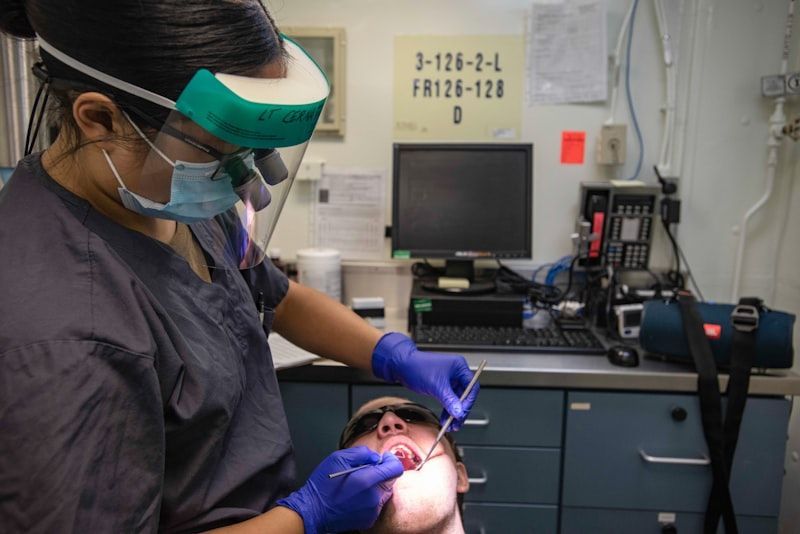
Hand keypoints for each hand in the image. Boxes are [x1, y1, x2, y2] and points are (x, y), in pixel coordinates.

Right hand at [276, 446, 402, 533]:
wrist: (313, 511)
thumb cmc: (323, 485)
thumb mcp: (337, 458)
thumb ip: (361, 453)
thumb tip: (375, 457)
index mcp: (367, 480)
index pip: (395, 468)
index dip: (391, 460)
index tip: (383, 458)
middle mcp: (374, 497)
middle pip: (390, 480)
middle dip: (381, 473)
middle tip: (364, 471)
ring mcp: (372, 510)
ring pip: (384, 493)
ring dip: (375, 486)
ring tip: (357, 485)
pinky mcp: (369, 519)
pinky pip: (377, 505)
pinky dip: (370, 498)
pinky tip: (355, 497)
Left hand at [371, 332, 478, 430]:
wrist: (402, 366)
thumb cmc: (418, 368)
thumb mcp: (437, 386)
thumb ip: (449, 400)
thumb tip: (459, 412)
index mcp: (459, 367)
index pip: (472, 387)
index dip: (468, 402)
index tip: (462, 413)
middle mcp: (456, 372)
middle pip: (465, 395)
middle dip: (461, 410)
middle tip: (457, 422)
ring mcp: (449, 379)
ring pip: (457, 399)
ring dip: (454, 412)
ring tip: (451, 424)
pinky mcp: (441, 385)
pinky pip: (449, 399)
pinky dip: (447, 409)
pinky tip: (445, 418)